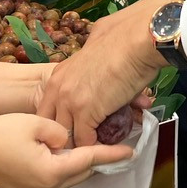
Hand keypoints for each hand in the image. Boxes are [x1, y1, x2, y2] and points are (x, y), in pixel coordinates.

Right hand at [0, 113, 132, 187]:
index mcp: (52, 173)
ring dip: (75, 162)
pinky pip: (52, 181)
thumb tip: (68, 139)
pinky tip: (58, 152)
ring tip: (83, 142)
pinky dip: (59, 168)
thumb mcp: (35, 122)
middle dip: (94, 157)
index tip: (130, 151)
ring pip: (67, 177)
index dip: (111, 154)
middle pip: (80, 172)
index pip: (89, 161)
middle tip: (110, 139)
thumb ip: (61, 130)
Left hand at [38, 0, 163, 146]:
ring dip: (84, 144)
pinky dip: (99, 147)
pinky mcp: (85, 112)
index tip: (79, 131)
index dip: (63, 123)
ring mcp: (69, 100)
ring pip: (68, 137)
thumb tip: (97, 69)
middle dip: (70, 137)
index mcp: (58, 75)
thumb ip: (88, 65)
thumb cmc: (124, 41)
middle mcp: (57, 88)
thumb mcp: (95, 52)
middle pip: (54, 126)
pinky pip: (86, 142)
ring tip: (101, 147)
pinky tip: (111, 145)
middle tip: (90, 143)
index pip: (49, 111)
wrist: (138, 40)